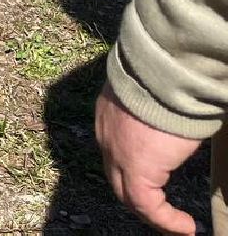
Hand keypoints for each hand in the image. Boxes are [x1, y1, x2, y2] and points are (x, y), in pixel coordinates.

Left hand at [95, 83, 200, 234]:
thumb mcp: (154, 94)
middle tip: (162, 214)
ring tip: (177, 227)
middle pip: (117, 176)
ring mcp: (116, 153)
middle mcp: (106, 135)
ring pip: (128, 194)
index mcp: (110, 114)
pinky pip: (145, 205)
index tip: (157, 182)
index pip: (115, 150)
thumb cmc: (166, 76)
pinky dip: (165, 220)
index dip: (132, 170)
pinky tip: (186, 228)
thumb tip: (177, 116)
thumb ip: (156, 111)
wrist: (161, 73)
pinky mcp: (136, 168)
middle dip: (138, 198)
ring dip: (152, 215)